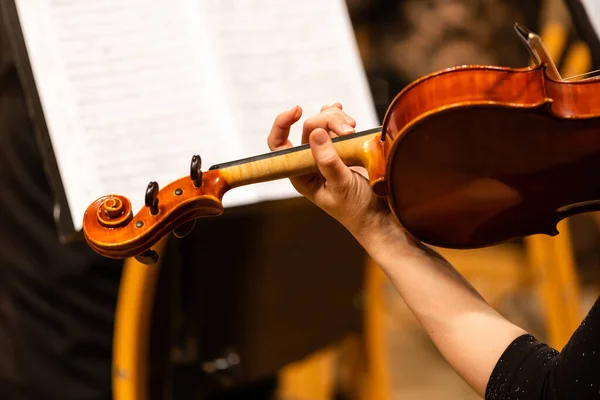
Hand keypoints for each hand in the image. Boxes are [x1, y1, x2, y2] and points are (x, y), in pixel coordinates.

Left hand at [267, 103, 410, 250]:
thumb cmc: (357, 209)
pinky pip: (336, 126)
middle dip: (328, 122)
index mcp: (300, 174)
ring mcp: (327, 154)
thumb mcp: (341, 186)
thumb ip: (329, 161)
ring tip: (353, 127)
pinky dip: (340, 117)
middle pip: (309, 129)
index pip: (279, 146)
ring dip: (336, 119)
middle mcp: (310, 163)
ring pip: (323, 124)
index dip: (281, 125)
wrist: (380, 216)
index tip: (297, 111)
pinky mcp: (343, 149)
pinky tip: (345, 113)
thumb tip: (316, 134)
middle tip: (349, 130)